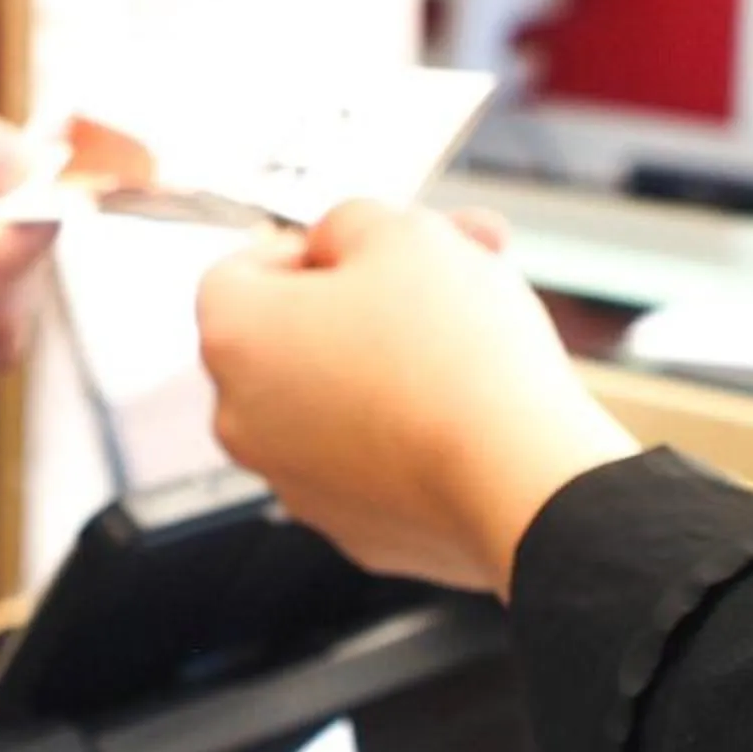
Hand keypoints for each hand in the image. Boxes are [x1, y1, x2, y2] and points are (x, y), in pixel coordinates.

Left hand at [194, 202, 638, 593]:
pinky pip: (372, 459)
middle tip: (451, 270)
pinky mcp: (351, 530)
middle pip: (294, 336)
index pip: (242, 271)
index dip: (315, 246)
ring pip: (335, 398)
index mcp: (231, 335)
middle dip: (367, 298)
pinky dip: (409, 430)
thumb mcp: (403, 232)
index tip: (378, 248)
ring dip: (390, 360)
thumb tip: (335, 243)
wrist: (521, 482)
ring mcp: (291, 482)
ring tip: (474, 338)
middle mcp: (239, 418)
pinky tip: (472, 412)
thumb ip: (350, 221)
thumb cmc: (457, 350)